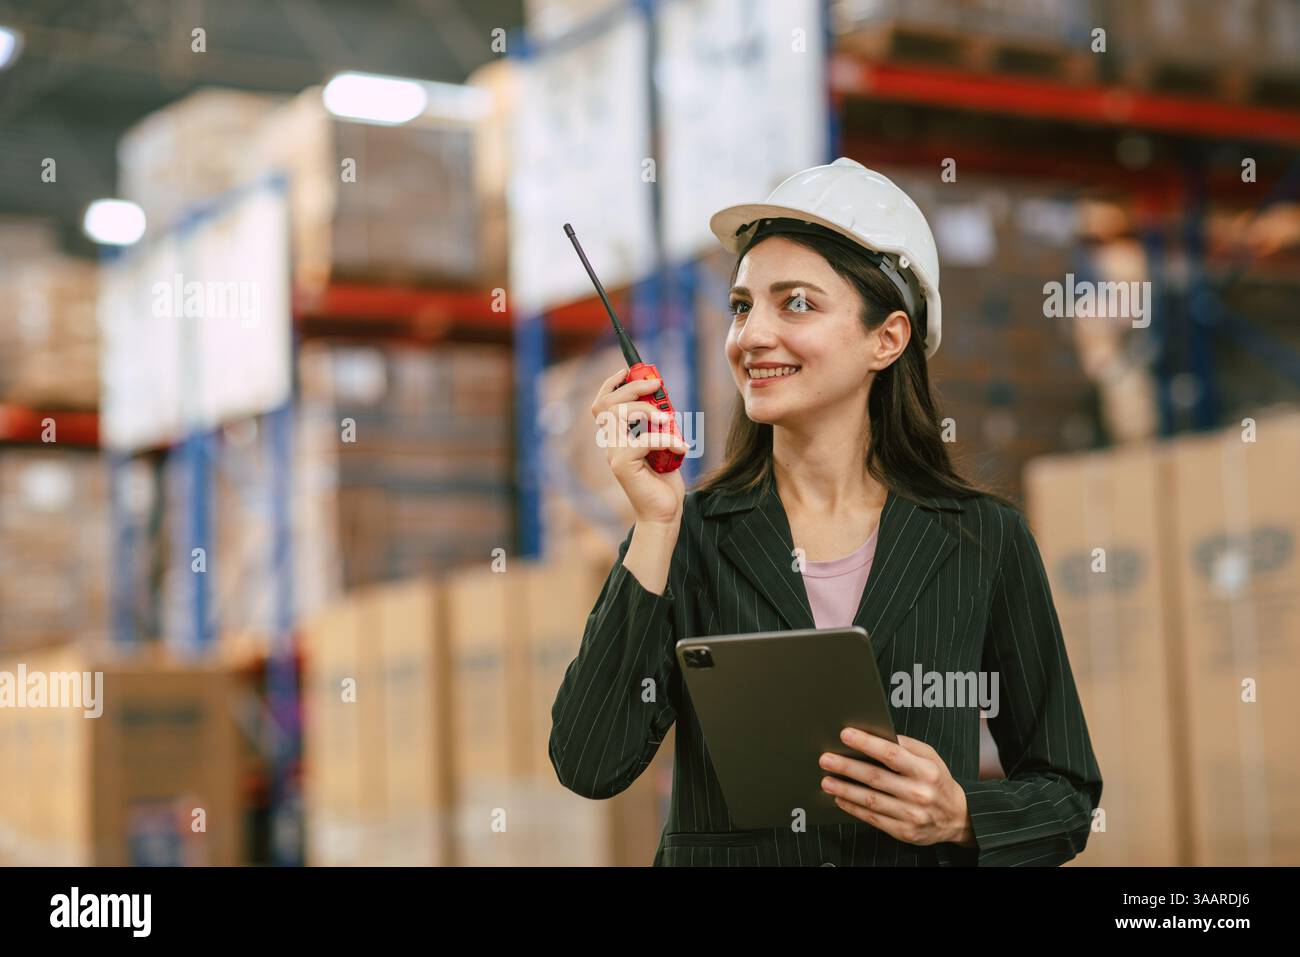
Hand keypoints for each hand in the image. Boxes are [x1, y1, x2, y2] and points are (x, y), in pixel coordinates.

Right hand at [591, 367, 689, 525]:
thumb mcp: (664, 442)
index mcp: (618, 436)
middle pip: (608, 403)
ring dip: (648, 411)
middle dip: (633, 388)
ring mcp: (614, 454)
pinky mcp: (623, 465)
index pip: (603, 402)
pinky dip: (665, 439)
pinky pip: (642, 440)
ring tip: (670, 421)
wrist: (665, 513)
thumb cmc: (665, 479)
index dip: (612, 383)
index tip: (630, 371)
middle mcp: (611, 443)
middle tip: (657, 386)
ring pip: (620, 415)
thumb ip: (658, 421)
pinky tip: (680, 448)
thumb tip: (662, 394)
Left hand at [819, 728, 974, 848]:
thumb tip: (877, 734)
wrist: (957, 816)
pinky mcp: (904, 831)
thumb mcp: (930, 757)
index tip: (845, 735)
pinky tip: (840, 799)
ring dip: (845, 789)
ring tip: (827, 781)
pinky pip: (873, 818)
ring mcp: (911, 814)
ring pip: (870, 800)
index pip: (891, 754)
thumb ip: (906, 745)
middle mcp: (918, 793)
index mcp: (925, 770)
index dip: (866, 743)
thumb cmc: (938, 781)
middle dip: (847, 767)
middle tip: (826, 759)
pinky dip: (853, 808)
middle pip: (875, 778)